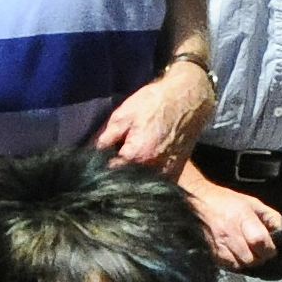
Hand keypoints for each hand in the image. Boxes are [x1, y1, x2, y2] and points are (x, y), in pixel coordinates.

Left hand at [91, 61, 214, 170]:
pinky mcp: (177, 172)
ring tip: (130, 163)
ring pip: (144, 183)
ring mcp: (168, 173)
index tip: (100, 162)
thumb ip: (107, 138)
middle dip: (119, 174)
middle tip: (114, 161)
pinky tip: (145, 165)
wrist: (188, 98)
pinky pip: (159, 182)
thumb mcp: (124, 115)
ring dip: (135, 178)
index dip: (103, 167)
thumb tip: (93, 153)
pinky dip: (150, 178)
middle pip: (129, 181)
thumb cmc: (155, 102)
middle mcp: (154, 169)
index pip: (111, 172)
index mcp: (137, 156)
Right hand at [185, 174, 281, 268]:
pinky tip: (238, 254)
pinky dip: (237, 263)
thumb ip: (271, 218)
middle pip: (252, 257)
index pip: (260, 241)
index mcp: (242, 217)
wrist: (200, 201)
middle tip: (261, 251)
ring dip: (249, 261)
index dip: (270, 248)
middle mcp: (230, 232)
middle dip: (261, 257)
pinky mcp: (212, 252)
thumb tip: (281, 235)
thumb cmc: (226, 201)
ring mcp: (219, 244)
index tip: (272, 248)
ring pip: (241, 264)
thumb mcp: (253, 203)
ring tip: (250, 252)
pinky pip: (230, 266)